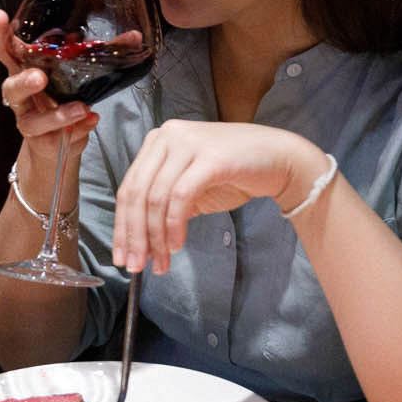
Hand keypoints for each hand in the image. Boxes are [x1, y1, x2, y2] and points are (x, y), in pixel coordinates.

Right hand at [0, 8, 95, 178]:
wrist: (56, 142)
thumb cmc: (62, 97)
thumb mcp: (77, 73)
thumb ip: (101, 55)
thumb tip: (133, 37)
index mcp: (25, 71)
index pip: (6, 50)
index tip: (0, 17)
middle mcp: (21, 96)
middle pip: (11, 87)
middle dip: (23, 82)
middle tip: (40, 78)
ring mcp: (29, 121)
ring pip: (32, 121)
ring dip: (55, 115)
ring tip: (80, 109)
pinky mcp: (43, 142)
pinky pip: (57, 139)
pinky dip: (77, 130)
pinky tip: (90, 122)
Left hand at [112, 121, 326, 272]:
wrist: (280, 160)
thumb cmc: (235, 174)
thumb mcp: (190, 189)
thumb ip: (163, 207)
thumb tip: (140, 242)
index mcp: (157, 141)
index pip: (128, 187)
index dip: (122, 225)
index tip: (121, 256)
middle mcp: (167, 136)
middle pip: (136, 193)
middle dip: (134, 235)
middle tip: (135, 266)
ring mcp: (187, 143)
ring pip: (155, 198)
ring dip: (155, 237)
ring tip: (160, 263)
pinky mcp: (208, 157)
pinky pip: (180, 197)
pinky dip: (174, 225)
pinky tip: (177, 245)